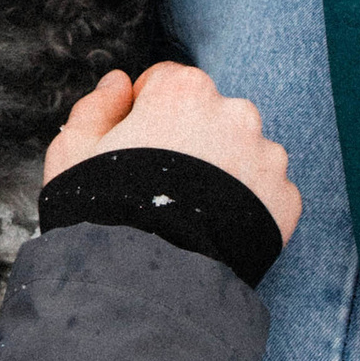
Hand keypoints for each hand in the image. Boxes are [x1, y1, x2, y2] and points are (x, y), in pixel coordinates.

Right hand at [44, 63, 301, 246]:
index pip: (168, 81)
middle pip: (211, 114)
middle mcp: (234, 112)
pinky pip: (267, 192)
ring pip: (244, 151)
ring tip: (193, 211)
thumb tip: (118, 83)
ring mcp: (266, 156)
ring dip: (224, 169)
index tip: (137, 147)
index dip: (146, 112)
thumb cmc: (104, 212)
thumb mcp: (73, 152)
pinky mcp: (286, 198)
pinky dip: (248, 206)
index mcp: (184, 90)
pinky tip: (216, 229)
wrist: (148, 279)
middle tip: (166, 184)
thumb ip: (96, 106)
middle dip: (191, 138)